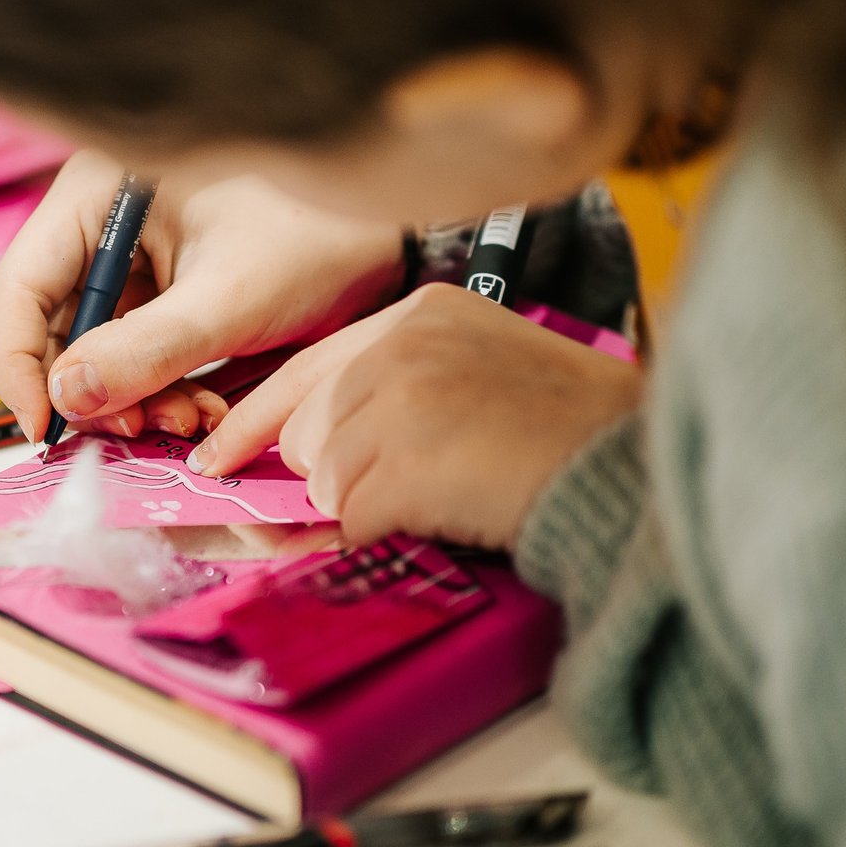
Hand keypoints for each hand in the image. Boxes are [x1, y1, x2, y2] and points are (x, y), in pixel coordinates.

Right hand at [0, 151, 407, 441]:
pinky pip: (131, 356)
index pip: (18, 287)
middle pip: (49, 327)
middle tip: (138, 432)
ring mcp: (128, 260)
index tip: (45, 430)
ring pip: (91, 351)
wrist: (389, 239)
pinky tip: (205, 408)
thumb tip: (66, 399)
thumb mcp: (228, 301)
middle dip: (92, 392)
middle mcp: (100, 222)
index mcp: (98, 193)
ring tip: (191, 421)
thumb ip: (144, 352)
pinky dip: (159, 392)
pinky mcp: (158, 293)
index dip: (19, 366)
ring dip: (131, 401)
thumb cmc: (317, 238)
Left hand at [191, 285, 641, 549]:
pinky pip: (354, 519)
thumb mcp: (479, 364)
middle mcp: (400, 345)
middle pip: (304, 432)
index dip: (255, 420)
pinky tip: (447, 510)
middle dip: (336, 474)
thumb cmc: (566, 428)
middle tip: (414, 479)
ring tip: (448, 487)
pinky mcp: (407, 463)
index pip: (304, 370)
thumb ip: (394, 386)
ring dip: (371, 504)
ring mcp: (401, 401)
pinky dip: (389, 532)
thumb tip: (307, 448)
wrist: (630, 468)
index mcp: (417, 314)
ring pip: (324, 481)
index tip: (216, 457)